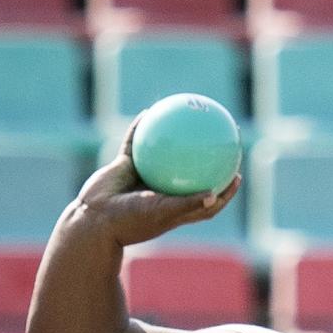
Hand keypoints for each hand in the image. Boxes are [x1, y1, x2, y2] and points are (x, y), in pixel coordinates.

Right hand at [68, 115, 240, 246]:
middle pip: (191, 172)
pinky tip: (151, 111)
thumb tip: (215, 194)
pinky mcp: (125, 166)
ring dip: (176, 137)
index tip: (238, 175)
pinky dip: (142, 127)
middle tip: (222, 139)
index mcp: (175, 208)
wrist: (94, 219)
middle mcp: (162, 192)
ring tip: (188, 117)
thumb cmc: (130, 221)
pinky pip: (135, 142)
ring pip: (164, 154)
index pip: (207, 200)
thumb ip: (187, 204)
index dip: (225, 190)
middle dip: (207, 157)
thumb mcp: (162, 213)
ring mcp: (143, 178)